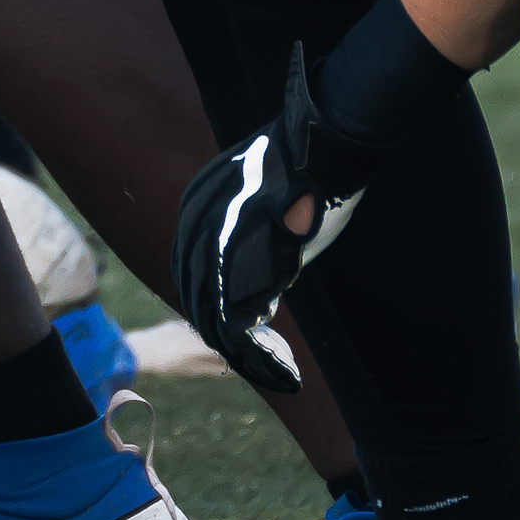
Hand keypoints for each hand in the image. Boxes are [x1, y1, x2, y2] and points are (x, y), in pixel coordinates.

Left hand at [171, 0, 460, 391]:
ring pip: (214, 320)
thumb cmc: (313, 167)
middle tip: (270, 365)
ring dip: (248, 357)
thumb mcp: (274, 196)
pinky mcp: (241, 263)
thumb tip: (262, 279)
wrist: (326, 145)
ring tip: (283, 374)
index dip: (216, 306)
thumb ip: (259, 230)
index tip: (255, 332)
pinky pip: (237, 327)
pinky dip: (259, 358)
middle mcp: (197, 223)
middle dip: (230, 339)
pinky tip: (287, 374)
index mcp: (198, 203)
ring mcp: (215, 244)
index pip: (192, 269)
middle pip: (197, 298)